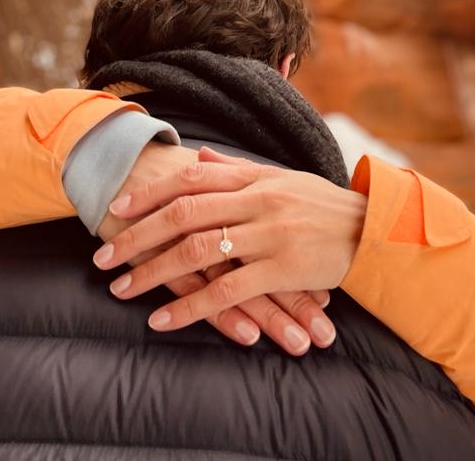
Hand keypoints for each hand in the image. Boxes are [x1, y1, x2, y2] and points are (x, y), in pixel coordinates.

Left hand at [93, 146, 367, 333]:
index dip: (150, 192)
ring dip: (153, 272)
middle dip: (138, 234)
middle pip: (184, 213)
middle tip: (102, 255)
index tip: (117, 207)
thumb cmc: (322, 205)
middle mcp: (258, 199)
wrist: (372, 230)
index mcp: (254, 176)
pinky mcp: (282, 268)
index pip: (190, 178)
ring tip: (121, 289)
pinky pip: (227, 290)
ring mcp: (270, 233)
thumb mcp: (280, 177)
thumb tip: (195, 155)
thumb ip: (235, 168)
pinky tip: (163, 320)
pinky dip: (190, 306)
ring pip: (199, 250)